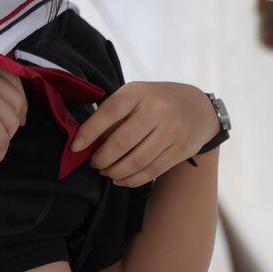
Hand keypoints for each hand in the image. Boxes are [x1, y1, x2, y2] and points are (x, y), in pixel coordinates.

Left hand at [67, 81, 215, 187]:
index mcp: (139, 91)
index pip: (109, 112)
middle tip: (95, 164)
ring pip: (136, 161)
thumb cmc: (156, 102)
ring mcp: (172, 130)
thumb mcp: (136, 96)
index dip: (89, 132)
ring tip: (106, 172)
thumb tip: (86, 143)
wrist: (197, 107)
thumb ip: (114, 115)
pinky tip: (120, 179)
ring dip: (115, 172)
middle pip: (121, 142)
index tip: (75, 148)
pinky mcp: (182, 149)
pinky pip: (151, 171)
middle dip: (102, 159)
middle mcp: (158, 109)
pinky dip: (131, 180)